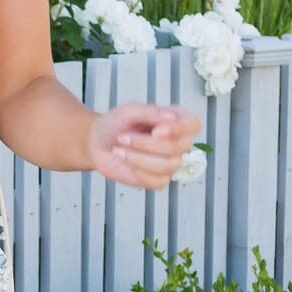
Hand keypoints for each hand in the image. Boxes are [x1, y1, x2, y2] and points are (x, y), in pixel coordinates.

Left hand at [86, 103, 201, 189]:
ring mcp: (169, 162)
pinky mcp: (157, 179)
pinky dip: (139, 171)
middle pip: (178, 147)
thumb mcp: (130, 110)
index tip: (156, 130)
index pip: (193, 124)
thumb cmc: (116, 124)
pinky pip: (158, 181)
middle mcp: (177, 142)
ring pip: (168, 165)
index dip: (178, 129)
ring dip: (139, 157)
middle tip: (123, 137)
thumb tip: (171, 117)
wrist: (98, 142)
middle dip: (146, 143)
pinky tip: (126, 160)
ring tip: (119, 148)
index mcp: (176, 121)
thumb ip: (150, 112)